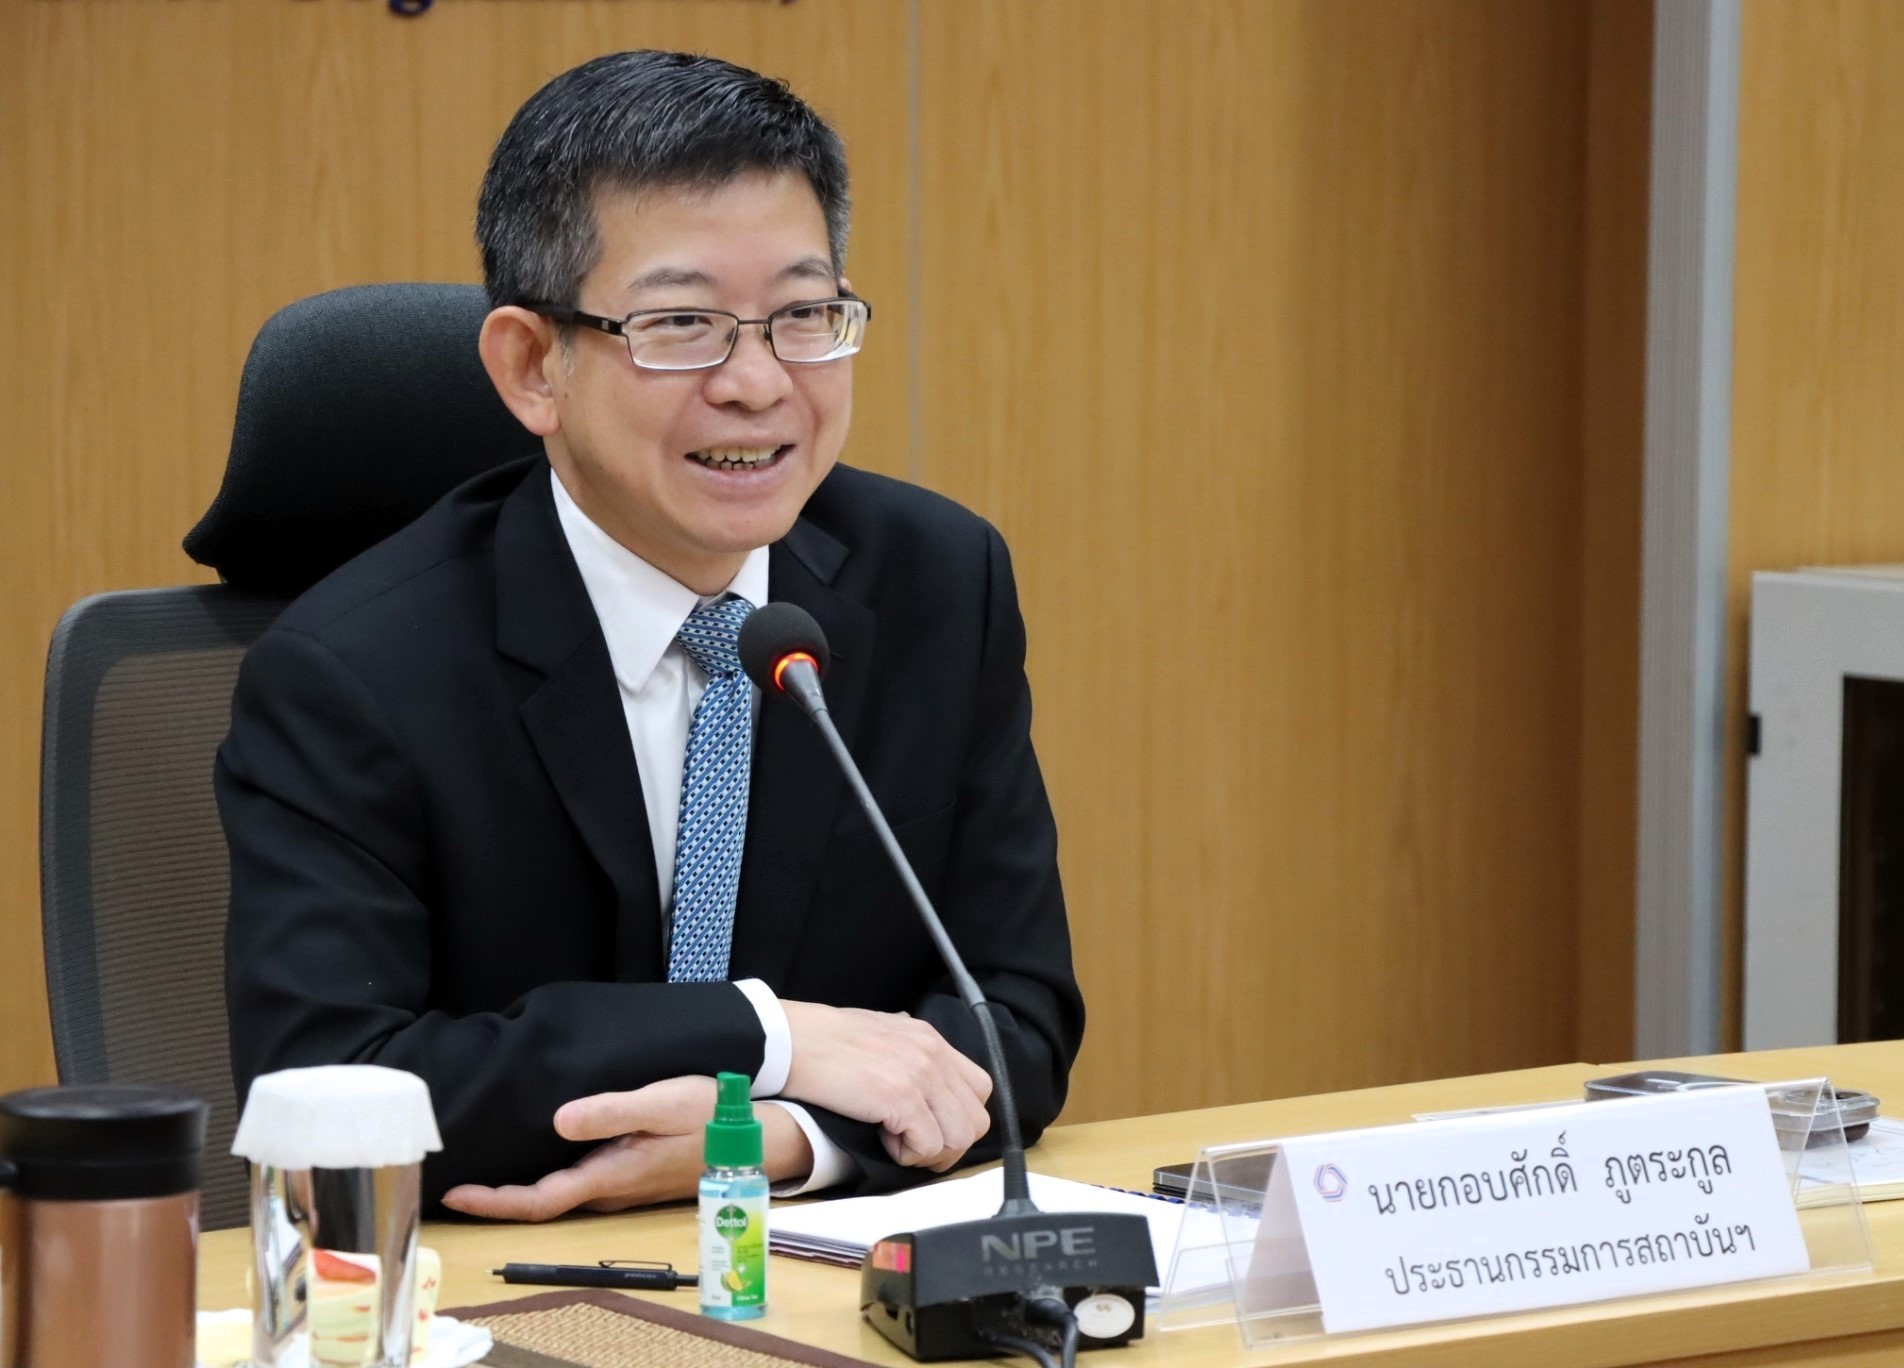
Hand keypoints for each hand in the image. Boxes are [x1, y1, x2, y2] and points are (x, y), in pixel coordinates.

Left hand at [439, 1076, 812, 1221]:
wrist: (760, 1138)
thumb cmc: (712, 1116)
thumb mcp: (662, 1104)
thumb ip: (610, 1111)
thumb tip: (557, 1120)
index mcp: (611, 1175)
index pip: (540, 1200)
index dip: (495, 1201)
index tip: (456, 1195)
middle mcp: (613, 1190)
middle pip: (544, 1203)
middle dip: (499, 1196)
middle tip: (458, 1180)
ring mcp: (625, 1187)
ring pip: (562, 1195)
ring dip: (522, 1188)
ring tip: (489, 1168)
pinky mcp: (636, 1177)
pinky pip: (581, 1185)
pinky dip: (549, 1178)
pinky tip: (543, 1154)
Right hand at [781, 1002, 991, 1171]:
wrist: (792, 1041)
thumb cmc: (824, 1042)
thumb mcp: (880, 1033)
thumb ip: (906, 1051)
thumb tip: (916, 1074)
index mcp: (930, 1039)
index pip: (979, 1088)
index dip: (958, 1117)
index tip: (928, 1127)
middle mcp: (934, 1054)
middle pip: (976, 1120)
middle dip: (948, 1143)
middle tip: (913, 1145)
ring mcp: (921, 1075)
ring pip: (960, 1138)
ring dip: (929, 1151)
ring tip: (895, 1140)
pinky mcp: (901, 1098)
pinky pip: (928, 1146)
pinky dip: (907, 1154)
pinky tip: (881, 1139)